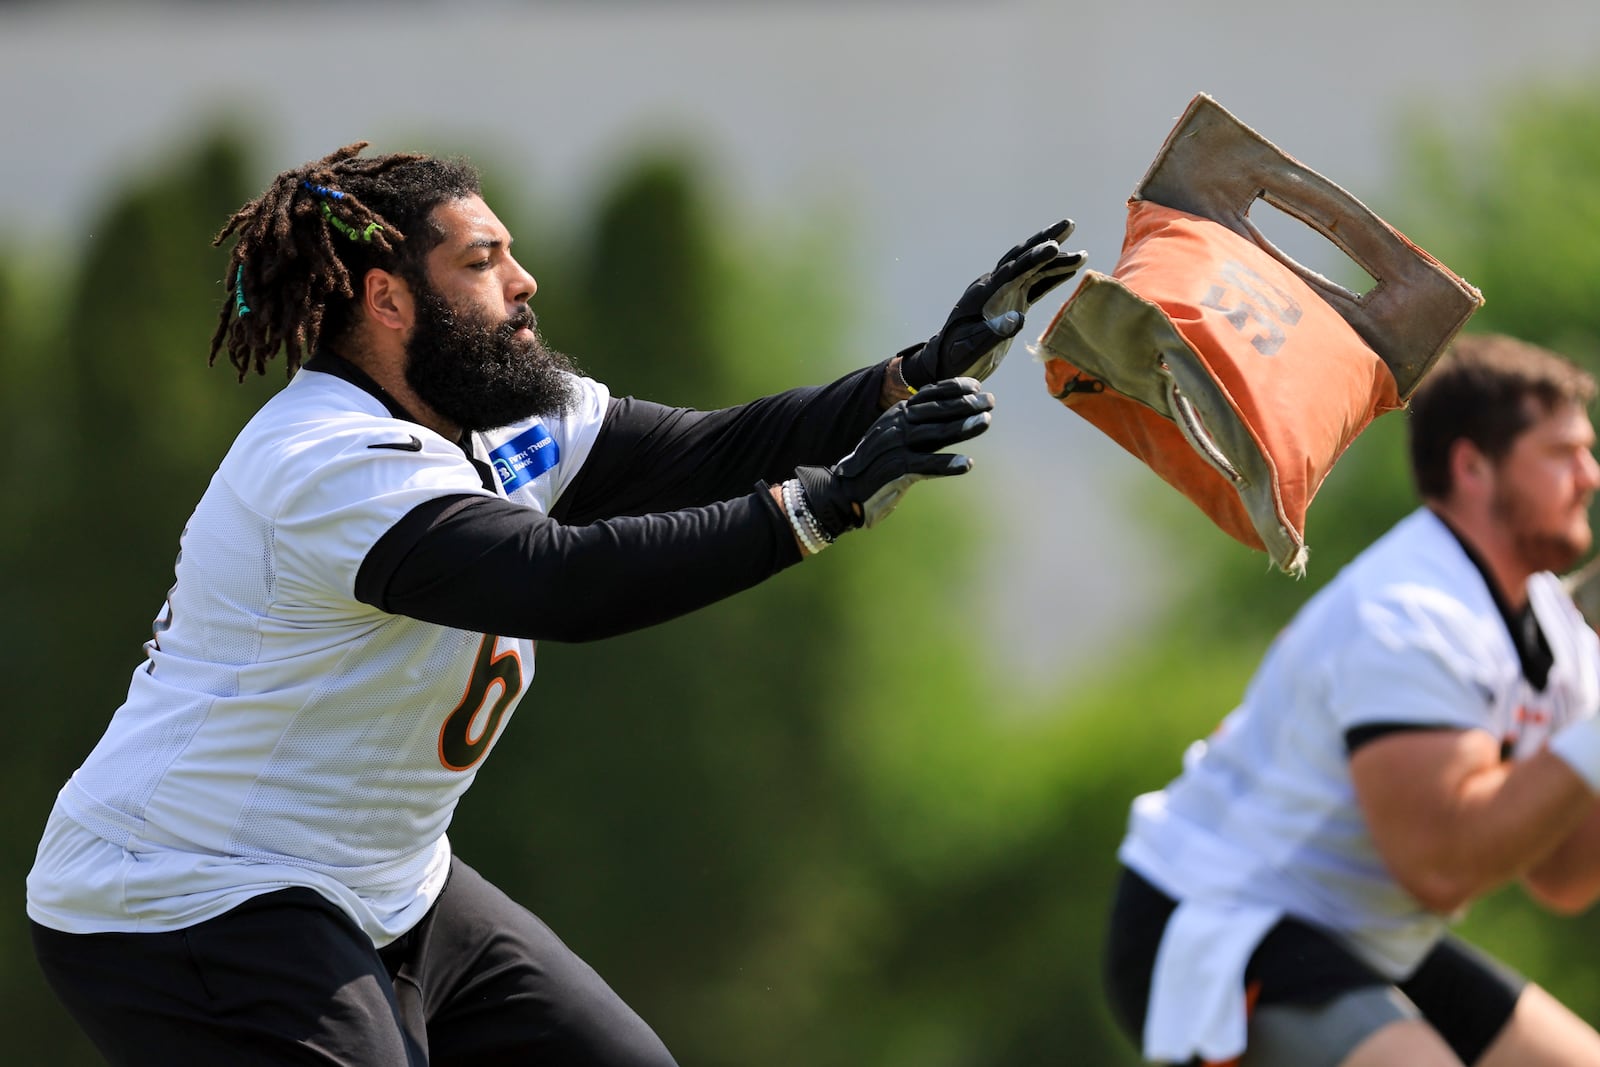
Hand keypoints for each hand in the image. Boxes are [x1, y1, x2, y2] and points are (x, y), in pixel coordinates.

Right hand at [793, 377, 992, 538]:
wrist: (844, 491)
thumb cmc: (875, 466)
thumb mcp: (895, 439)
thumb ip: (919, 429)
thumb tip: (950, 420)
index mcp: (897, 415)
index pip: (929, 395)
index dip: (954, 388)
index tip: (976, 387)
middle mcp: (896, 426)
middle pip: (937, 411)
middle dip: (966, 404)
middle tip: (991, 401)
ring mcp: (896, 446)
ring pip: (935, 433)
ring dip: (963, 427)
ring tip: (985, 421)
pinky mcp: (896, 469)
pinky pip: (926, 464)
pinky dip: (947, 464)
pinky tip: (967, 464)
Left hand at [900, 220, 1086, 389]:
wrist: (947, 362)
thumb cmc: (956, 356)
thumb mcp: (972, 348)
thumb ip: (993, 333)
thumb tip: (1017, 319)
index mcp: (984, 293)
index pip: (1012, 269)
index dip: (1033, 257)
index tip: (1055, 246)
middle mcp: (994, 286)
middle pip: (1023, 256)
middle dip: (1046, 240)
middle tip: (1070, 224)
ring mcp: (1003, 292)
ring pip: (1032, 269)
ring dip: (1055, 260)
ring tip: (1082, 254)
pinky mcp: (1010, 302)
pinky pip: (1034, 284)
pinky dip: (1052, 276)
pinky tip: (1069, 270)